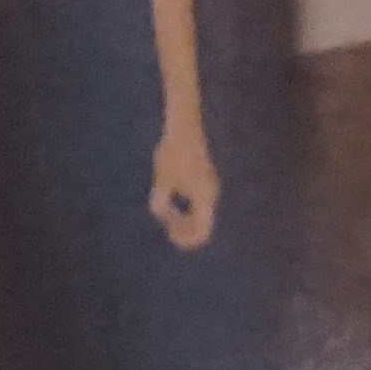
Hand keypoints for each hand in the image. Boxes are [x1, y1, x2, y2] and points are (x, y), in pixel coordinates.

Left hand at [149, 117, 217, 248]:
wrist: (184, 129)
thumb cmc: (173, 154)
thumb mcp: (162, 179)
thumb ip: (160, 201)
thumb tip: (159, 214)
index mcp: (204, 198)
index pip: (201, 232)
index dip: (186, 239)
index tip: (169, 232)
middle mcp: (211, 196)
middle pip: (202, 226)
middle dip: (183, 230)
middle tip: (165, 224)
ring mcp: (210, 188)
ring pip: (201, 215)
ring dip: (184, 219)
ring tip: (165, 213)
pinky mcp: (206, 181)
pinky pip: (199, 205)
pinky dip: (187, 210)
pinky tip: (170, 202)